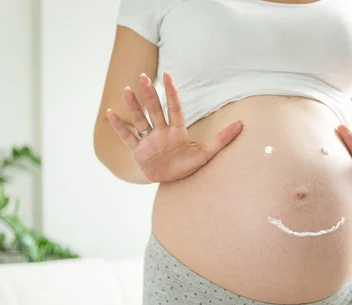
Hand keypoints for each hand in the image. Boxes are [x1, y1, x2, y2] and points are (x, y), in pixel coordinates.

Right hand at [106, 72, 243, 182]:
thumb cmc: (187, 166)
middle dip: (150, 94)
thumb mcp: (206, 153)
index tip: (168, 75)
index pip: (174, 108)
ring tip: (127, 90)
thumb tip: (241, 125)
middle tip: (145, 77)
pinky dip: (119, 126)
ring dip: (134, 106)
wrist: (172, 183)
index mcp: (177, 131)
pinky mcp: (138, 151)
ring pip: (140, 120)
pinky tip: (110, 113)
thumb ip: (222, 139)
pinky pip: (128, 136)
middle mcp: (161, 132)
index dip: (172, 92)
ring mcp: (149, 141)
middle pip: (155, 110)